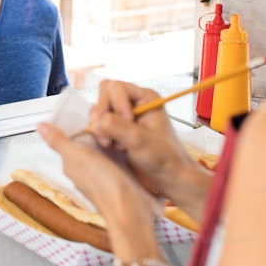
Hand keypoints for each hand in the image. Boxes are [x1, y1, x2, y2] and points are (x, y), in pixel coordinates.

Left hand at [37, 121, 157, 245]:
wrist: (128, 208)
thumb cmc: (103, 185)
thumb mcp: (78, 156)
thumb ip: (59, 141)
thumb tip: (40, 127)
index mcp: (71, 164)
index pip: (69, 140)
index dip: (75, 126)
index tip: (84, 114)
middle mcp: (84, 170)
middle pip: (85, 145)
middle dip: (92, 131)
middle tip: (102, 116)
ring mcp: (100, 174)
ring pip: (99, 150)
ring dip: (104, 139)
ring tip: (113, 126)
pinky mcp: (116, 177)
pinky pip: (113, 158)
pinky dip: (116, 149)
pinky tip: (122, 143)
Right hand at [88, 80, 210, 216]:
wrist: (170, 178)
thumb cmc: (164, 157)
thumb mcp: (140, 140)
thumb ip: (117, 127)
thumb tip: (95, 122)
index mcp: (145, 98)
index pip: (116, 87)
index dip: (116, 104)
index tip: (126, 123)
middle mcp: (133, 103)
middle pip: (104, 95)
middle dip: (103, 114)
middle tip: (108, 133)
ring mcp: (123, 116)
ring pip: (99, 110)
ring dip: (101, 126)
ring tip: (112, 144)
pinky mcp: (117, 130)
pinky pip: (99, 124)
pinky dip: (101, 134)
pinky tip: (112, 147)